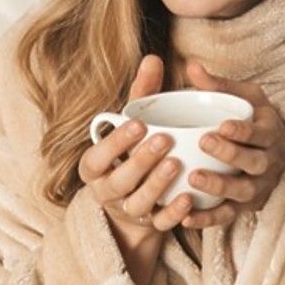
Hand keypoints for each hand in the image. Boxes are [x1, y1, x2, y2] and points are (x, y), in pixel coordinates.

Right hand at [77, 54, 193, 238]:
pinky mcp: (150, 226)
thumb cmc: (133, 152)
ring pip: (138, 203)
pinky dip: (173, 213)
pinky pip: (160, 224)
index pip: (98, 156)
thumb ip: (141, 94)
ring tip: (177, 165)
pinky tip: (189, 198)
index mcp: (95, 167)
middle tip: (164, 140)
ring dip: (157, 185)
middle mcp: (107, 192)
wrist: (134, 201)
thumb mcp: (132, 125)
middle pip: (119, 181)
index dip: (116, 143)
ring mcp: (129, 211)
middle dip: (140, 161)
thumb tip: (153, 57)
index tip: (137, 124)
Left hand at [179, 59, 284, 230]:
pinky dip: (208, 219)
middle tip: (205, 142)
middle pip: (253, 163)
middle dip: (230, 154)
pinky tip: (186, 217)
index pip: (259, 134)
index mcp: (270, 134)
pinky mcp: (245, 207)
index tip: (222, 125)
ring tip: (193, 178)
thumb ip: (220, 85)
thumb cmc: (255, 121)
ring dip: (219, 187)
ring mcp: (258, 187)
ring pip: (242, 191)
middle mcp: (269, 163)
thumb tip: (192, 67)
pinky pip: (228, 216)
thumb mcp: (247, 98)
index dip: (243, 131)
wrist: (278, 156)